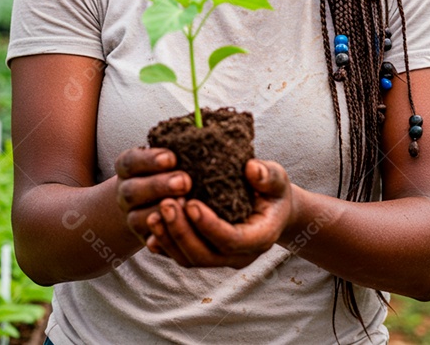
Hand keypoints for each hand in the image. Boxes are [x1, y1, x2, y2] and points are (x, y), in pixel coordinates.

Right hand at [114, 147, 191, 242]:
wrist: (152, 201)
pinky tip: (178, 231)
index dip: (148, 160)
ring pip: (137, 218)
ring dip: (161, 213)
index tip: (171, 157)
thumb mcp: (168, 155)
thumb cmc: (171, 169)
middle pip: (132, 190)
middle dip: (158, 186)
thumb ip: (180, 145)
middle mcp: (126, 192)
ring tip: (186, 205)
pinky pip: (150, 242)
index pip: (130, 161)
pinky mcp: (146, 239)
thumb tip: (202, 125)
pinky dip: (163, 238)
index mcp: (129, 168)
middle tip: (185, 181)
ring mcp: (133, 217)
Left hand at [146, 159, 293, 267]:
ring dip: (169, 238)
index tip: (190, 202)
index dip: (209, 225)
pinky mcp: (205, 255)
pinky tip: (152, 225)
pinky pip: (180, 256)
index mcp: (260, 237)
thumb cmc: (271, 190)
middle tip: (167, 203)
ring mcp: (221, 259)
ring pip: (189, 259)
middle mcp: (240, 255)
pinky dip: (164, 245)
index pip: (232, 240)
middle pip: (205, 255)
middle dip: (182, 232)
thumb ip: (267, 176)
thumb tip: (251, 169)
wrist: (269, 207)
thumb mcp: (276, 178)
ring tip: (155, 212)